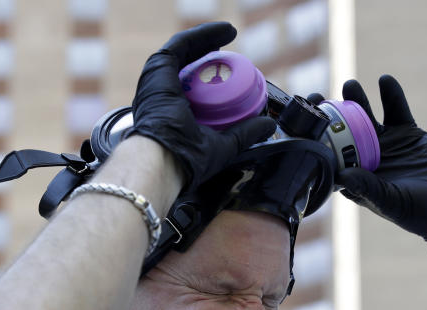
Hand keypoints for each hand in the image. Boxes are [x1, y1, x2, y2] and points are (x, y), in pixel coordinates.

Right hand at [127, 22, 276, 191]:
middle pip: (187, 65)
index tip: (227, 67)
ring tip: (228, 32)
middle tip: (228, 44)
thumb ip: (245, 133)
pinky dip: (202, 34)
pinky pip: (183, 43)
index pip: (191, 85)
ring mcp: (158, 80)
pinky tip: (221, 32)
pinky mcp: (159, 68)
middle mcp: (161, 94)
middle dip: (207, 51)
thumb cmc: (188, 160)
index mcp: (171, 112)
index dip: (208, 73)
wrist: (168, 159)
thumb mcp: (224, 144)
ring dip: (206, 38)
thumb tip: (268, 125)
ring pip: (185, 50)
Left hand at [310, 75, 426, 252]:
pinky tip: (385, 80)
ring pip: (367, 118)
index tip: (303, 123)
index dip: (314, 140)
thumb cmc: (419, 213)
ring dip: (358, 101)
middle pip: (342, 132)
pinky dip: (392, 95)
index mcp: (356, 179)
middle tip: (316, 97)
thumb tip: (341, 174)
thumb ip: (368, 187)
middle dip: (329, 114)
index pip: (329, 157)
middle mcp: (366, 159)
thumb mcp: (391, 201)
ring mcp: (386, 145)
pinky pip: (396, 110)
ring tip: (350, 84)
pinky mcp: (407, 133)